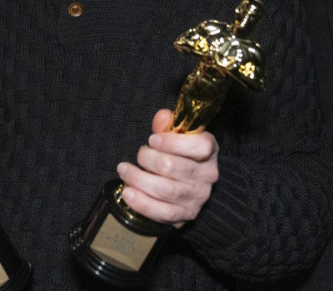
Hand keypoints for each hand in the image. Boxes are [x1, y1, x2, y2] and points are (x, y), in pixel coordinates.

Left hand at [116, 109, 218, 227]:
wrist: (190, 186)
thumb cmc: (180, 156)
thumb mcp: (177, 137)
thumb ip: (168, 125)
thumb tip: (163, 116)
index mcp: (208, 151)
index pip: (200, 146)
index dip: (172, 142)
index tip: (152, 140)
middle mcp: (206, 176)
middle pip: (173, 167)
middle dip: (148, 159)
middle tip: (139, 155)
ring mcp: (197, 198)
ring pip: (165, 190)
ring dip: (138, 179)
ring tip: (124, 170)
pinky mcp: (185, 215)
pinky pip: (162, 212)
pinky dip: (141, 203)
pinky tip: (128, 192)